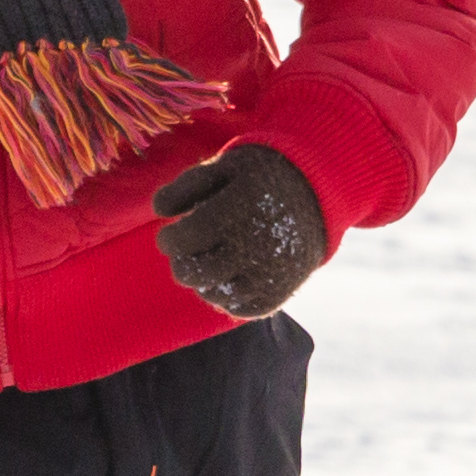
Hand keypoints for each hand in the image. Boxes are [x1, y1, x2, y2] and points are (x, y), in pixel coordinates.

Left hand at [151, 143, 327, 319]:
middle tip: (185, 252)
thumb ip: (187, 186)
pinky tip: (226, 277)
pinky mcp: (282, 290)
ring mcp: (270, 272)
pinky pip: (242, 310)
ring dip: (202, 281)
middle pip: (196, 273)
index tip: (168, 235)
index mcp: (238, 209)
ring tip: (208, 261)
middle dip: (182, 264)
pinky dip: (227, 299)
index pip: (186, 238)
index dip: (169, 241)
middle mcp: (255, 245)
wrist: (318, 190)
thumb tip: (157, 210)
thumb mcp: (225, 166)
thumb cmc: (260, 176)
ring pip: (216, 294)